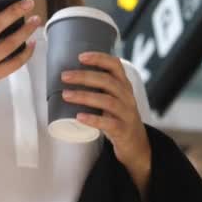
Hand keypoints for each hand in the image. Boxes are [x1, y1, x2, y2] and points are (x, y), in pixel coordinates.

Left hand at [61, 52, 150, 197]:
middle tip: (64, 76)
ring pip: (107, 101)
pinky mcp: (123, 130)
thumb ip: (98, 87)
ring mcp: (127, 114)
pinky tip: (79, 117)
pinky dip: (93, 119)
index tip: (80, 56)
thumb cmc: (117, 117)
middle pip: (108, 82)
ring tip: (66, 95)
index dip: (99, 58)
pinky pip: (109, 123)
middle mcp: (127, 97)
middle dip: (84, 77)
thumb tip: (67, 76)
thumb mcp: (112, 98)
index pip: (115, 65)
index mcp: (123, 85)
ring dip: (85, 96)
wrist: (136, 144)